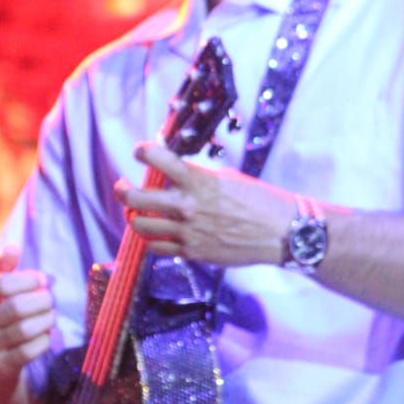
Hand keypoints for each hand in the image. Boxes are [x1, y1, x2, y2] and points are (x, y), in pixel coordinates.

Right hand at [0, 246, 54, 381]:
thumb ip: (2, 265)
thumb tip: (13, 247)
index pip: (2, 284)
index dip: (29, 279)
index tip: (43, 279)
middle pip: (16, 308)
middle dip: (42, 299)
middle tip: (50, 297)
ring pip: (26, 330)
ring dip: (47, 318)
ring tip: (52, 313)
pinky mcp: (2, 365)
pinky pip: (31, 351)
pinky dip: (45, 339)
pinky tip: (46, 331)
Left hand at [115, 142, 291, 265]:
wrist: (280, 232)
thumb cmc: (258, 200)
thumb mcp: (227, 177)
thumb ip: (197, 175)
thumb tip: (174, 169)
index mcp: (198, 181)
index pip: (158, 159)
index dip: (143, 151)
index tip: (139, 151)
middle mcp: (188, 206)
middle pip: (136, 198)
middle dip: (123, 190)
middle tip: (123, 186)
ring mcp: (188, 233)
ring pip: (141, 225)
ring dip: (135, 216)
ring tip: (138, 212)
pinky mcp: (192, 253)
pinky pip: (157, 248)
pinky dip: (152, 239)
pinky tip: (156, 233)